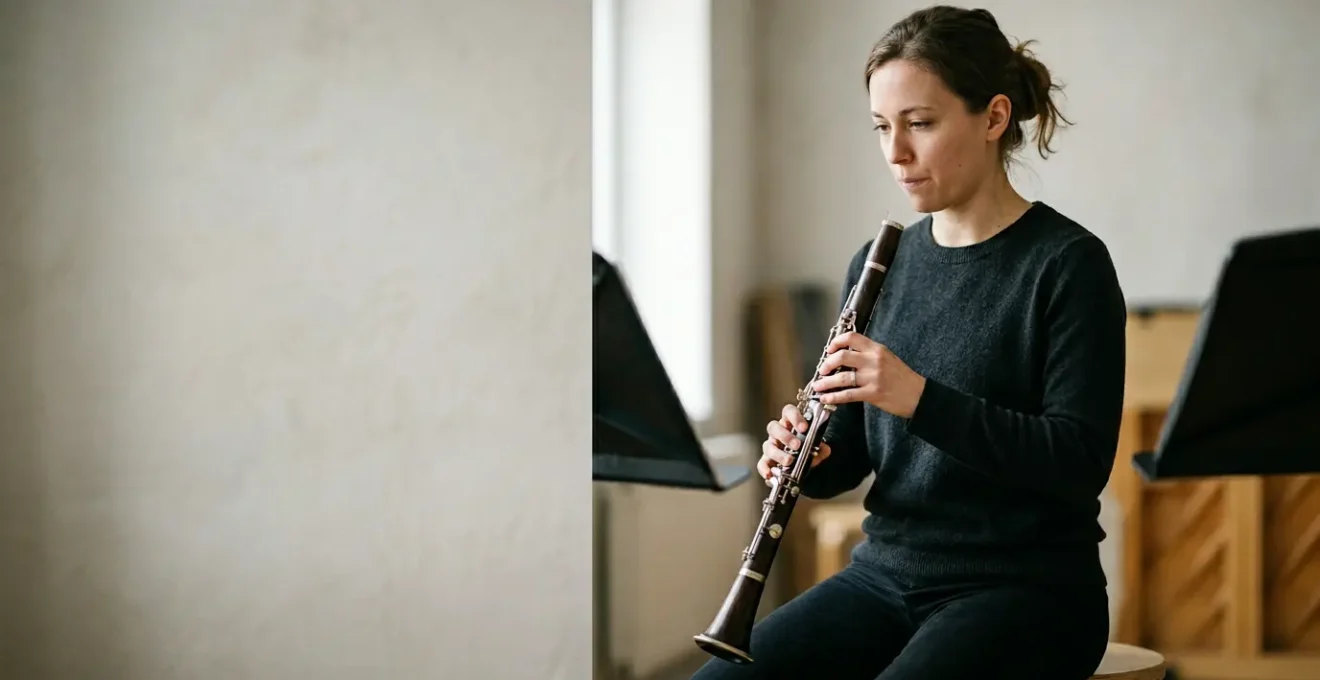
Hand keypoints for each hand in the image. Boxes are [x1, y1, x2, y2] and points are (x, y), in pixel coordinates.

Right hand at [757, 404, 831, 481]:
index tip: (804, 427)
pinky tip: (771, 474)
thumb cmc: (808, 451)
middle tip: (797, 445)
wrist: (803, 468)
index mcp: (790, 423)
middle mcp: (778, 433)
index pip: (788, 412)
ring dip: (778, 454)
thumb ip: (821, 448)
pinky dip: (765, 468)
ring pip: (768, 446)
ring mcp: (771, 446)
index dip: (795, 417)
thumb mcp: (817, 448)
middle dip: (785, 436)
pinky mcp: (766, 461)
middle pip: (774, 427)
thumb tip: (824, 449)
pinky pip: (762, 463)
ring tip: (789, 461)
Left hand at [811, 331, 925, 418]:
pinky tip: (826, 398)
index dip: (836, 342)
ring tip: (818, 386)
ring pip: (842, 377)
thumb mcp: (887, 358)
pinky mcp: (873, 393)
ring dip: (826, 382)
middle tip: (822, 370)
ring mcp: (873, 377)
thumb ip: (868, 355)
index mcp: (877, 349)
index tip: (829, 350)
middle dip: (827, 364)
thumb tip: (844, 357)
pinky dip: (834, 397)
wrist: (919, 395)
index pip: (852, 338)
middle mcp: (874, 360)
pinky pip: (848, 394)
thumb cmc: (903, 378)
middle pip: (842, 356)